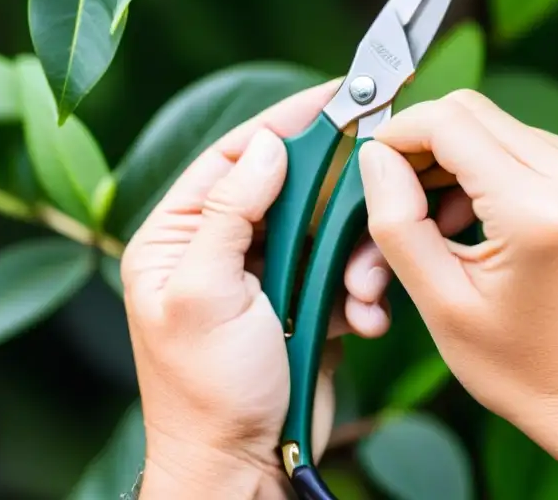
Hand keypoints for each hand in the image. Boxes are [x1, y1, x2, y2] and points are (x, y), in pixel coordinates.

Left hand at [121, 81, 393, 499]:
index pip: (234, 156)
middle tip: (379, 181)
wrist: (241, 467)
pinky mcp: (301, 304)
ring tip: (360, 292)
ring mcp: (263, 277)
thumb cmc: (207, 394)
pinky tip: (363, 319)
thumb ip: (228, 212)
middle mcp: (218, 249)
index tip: (335, 95)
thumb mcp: (204, 294)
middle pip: (289, 189)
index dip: (285, 121)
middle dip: (335, 202)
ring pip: (325, 232)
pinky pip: (340, 273)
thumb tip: (264, 145)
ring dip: (353, 257)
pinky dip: (360, 292)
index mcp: (178, 237)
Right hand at [358, 90, 557, 499]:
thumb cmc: (529, 368)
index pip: (446, 121)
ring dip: (450, 163)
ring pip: (491, 125)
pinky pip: (518, 143)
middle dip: (420, 149)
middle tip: (397, 203)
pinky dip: (483, 171)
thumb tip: (376, 156)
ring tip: (433, 228)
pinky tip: (469, 223)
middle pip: (468, 112)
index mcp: (536, 208)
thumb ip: (398, 222)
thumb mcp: (442, 305)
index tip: (373, 170)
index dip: (396, 135)